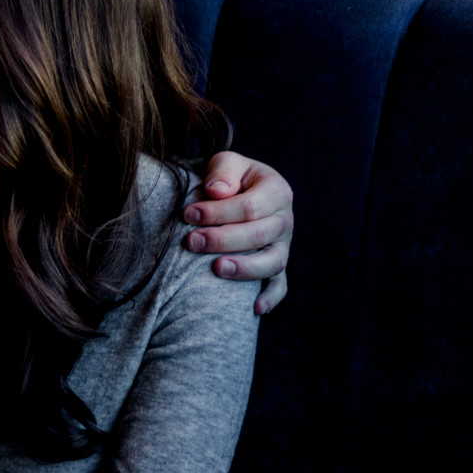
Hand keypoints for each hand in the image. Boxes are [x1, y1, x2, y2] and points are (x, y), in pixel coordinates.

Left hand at [183, 150, 294, 315]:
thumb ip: (223, 171)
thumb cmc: (228, 178)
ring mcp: (283, 246)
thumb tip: (216, 190)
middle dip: (222, 240)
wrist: (238, 192)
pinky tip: (254, 308)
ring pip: (272, 262)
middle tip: (191, 242)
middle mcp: (285, 220)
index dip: (218, 212)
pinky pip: (280, 285)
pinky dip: (270, 298)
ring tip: (216, 269)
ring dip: (245, 268)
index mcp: (277, 191)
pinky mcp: (277, 266)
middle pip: (259, 235)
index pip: (250, 207)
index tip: (187, 214)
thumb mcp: (226, 163)